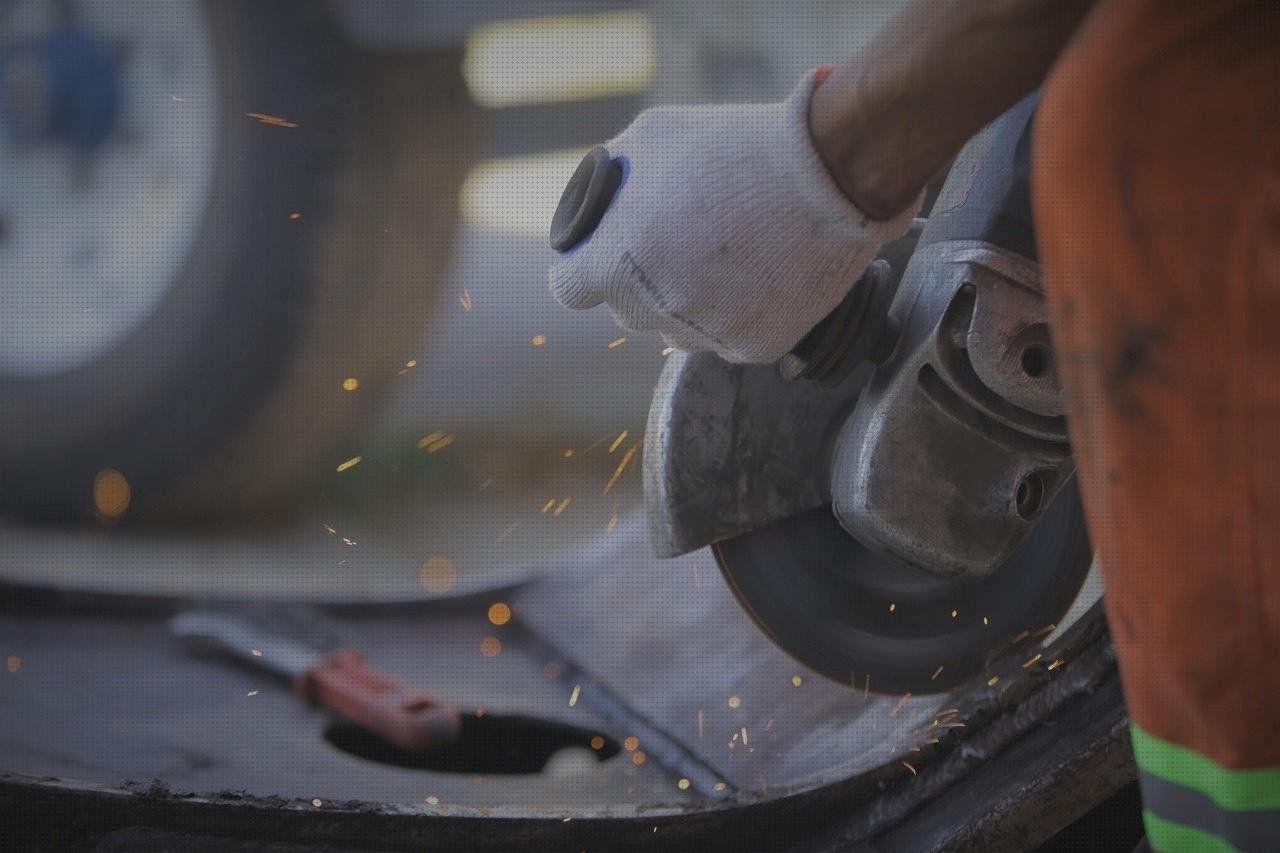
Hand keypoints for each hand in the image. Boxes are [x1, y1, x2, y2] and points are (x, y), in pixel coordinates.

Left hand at [548, 72, 918, 363]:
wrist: (826, 174)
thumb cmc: (734, 150)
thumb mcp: (654, 138)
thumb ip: (614, 176)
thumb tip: (601, 196)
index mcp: (615, 262)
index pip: (570, 289)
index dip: (585, 268)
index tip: (601, 256)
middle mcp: (653, 309)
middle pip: (628, 309)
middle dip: (642, 280)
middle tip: (682, 241)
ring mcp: (704, 334)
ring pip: (678, 329)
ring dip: (690, 300)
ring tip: (730, 252)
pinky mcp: (753, 347)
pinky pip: (730, 336)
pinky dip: (741, 310)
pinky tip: (763, 270)